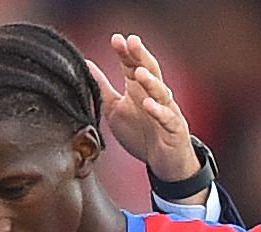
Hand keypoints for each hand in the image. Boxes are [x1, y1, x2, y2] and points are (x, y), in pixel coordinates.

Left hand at [87, 33, 199, 186]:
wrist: (165, 163)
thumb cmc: (141, 134)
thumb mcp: (115, 109)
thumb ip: (102, 88)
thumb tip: (86, 65)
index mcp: (139, 89)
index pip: (133, 65)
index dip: (125, 53)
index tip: (116, 39)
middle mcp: (154, 96)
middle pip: (150, 71)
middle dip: (141, 56)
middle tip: (132, 42)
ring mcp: (167, 111)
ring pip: (161, 92)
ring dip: (150, 81)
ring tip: (139, 72)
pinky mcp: (174, 129)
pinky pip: (167, 118)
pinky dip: (159, 111)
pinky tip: (149, 105)